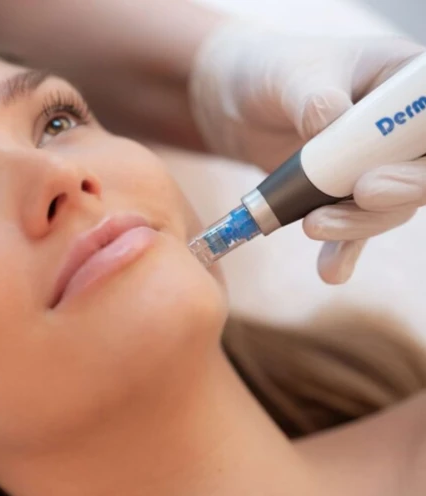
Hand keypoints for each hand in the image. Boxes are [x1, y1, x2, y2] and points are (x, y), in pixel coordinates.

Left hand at [189, 24, 425, 282]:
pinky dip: (342, 250)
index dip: (420, 161)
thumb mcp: (289, 76)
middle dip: (397, 193)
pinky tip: (330, 271)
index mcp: (402, 81)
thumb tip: (328, 123)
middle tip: (360, 196)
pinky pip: (355, 228)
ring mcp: (375, 165)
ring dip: (356, 224)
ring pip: (388, 207)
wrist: (237, 106)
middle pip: (422, 173)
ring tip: (312, 226)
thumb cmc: (269, 76)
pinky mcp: (346, 196)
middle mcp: (399, 128)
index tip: (376, 175)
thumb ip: (313, 98)